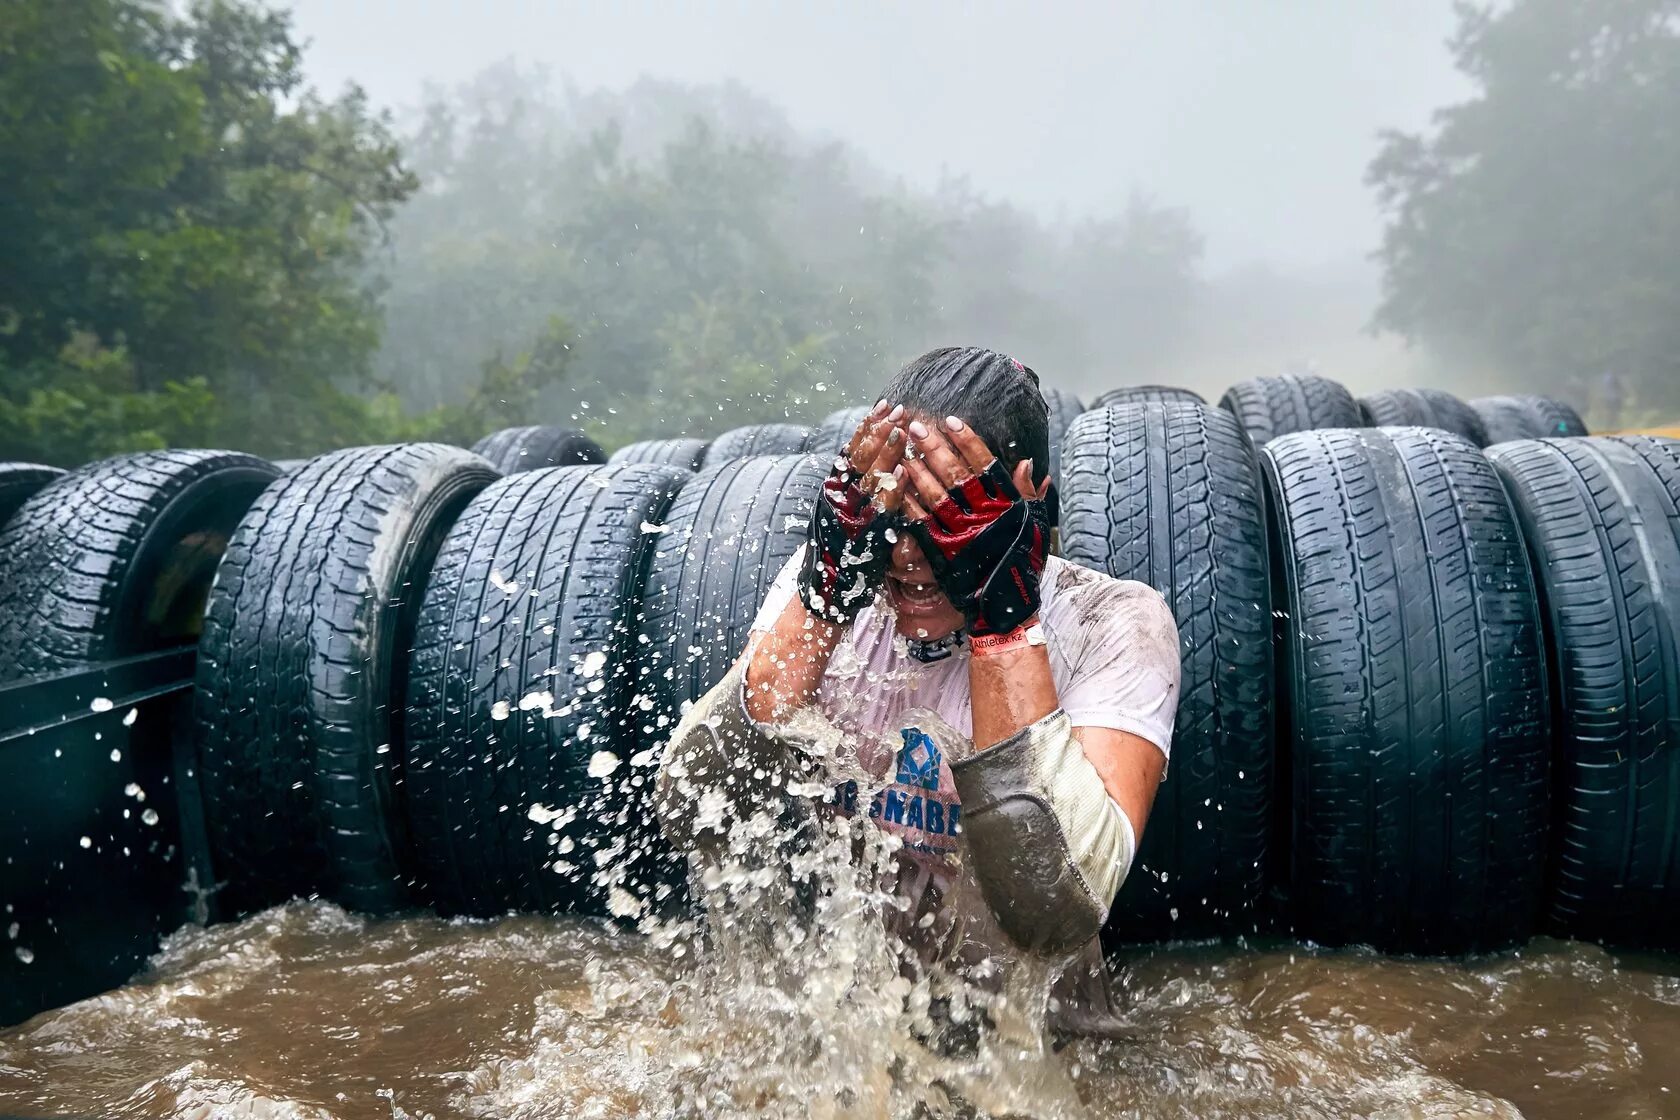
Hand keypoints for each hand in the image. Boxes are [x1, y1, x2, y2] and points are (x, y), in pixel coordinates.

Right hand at [797, 401, 907, 622]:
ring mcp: (851, 516)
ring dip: (885, 453)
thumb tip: (877, 461)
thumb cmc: (841, 551)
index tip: (885, 406)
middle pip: (860, 457)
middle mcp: (839, 498)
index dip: (869, 426)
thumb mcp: (843, 513)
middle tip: (900, 410)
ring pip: (869, 478)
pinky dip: (891, 490)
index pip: (853, 449)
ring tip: (902, 430)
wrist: (826, 590)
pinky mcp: (865, 536)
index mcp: (834, 489)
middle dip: (880, 431)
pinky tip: (904, 473)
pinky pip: (880, 510)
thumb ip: (856, 488)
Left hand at [902, 416, 1048, 636]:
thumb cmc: (1023, 559)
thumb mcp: (1033, 522)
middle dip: (935, 447)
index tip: (952, 421)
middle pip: (955, 473)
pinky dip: (909, 502)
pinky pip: (921, 522)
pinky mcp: (942, 552)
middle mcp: (983, 516)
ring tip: (903, 449)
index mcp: (1006, 504)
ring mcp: (961, 534)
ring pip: (935, 494)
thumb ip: (1027, 492)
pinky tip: (898, 485)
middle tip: (917, 425)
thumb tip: (1025, 462)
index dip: (968, 440)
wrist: (1007, 604)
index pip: (985, 464)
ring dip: (917, 470)